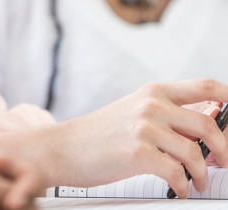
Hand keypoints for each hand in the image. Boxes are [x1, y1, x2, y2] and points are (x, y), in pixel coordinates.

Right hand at [45, 79, 227, 198]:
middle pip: (209, 125)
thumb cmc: (101, 134)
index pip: (206, 86)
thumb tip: (208, 122)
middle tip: (223, 164)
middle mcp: (152, 105)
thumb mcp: (134, 112)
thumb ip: (168, 113)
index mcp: (154, 92)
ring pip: (197, 153)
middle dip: (225, 151)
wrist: (64, 147)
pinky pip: (179, 175)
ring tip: (195, 183)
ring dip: (203, 176)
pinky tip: (178, 189)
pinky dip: (183, 188)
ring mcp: (145, 127)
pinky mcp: (139, 152)